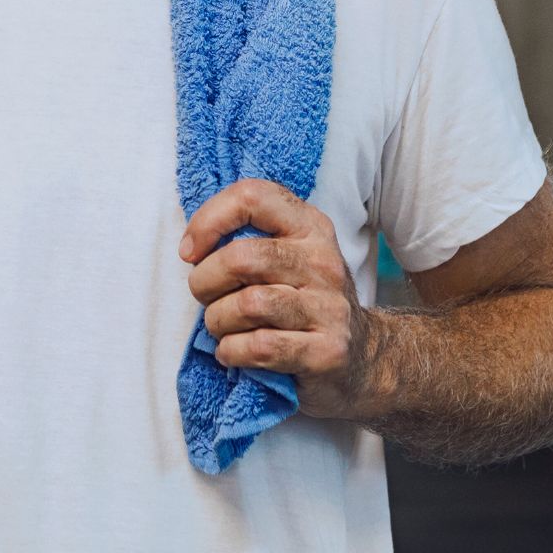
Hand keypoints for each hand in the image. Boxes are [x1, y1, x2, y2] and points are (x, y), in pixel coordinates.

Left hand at [180, 179, 371, 419]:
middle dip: (204, 281)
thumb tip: (191, 248)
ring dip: (217, 321)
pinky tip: (233, 351)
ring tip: (221, 327)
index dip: (208, 220)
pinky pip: (260, 347)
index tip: (190, 252)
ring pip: (247, 305)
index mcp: (309, 226)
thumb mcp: (287, 255)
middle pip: (241, 258)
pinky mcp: (327, 351)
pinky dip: (231, 351)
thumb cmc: (303, 300)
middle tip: (204, 296)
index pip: (252, 197)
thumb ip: (249, 239)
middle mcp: (322, 260)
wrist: (362, 356)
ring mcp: (329, 307)